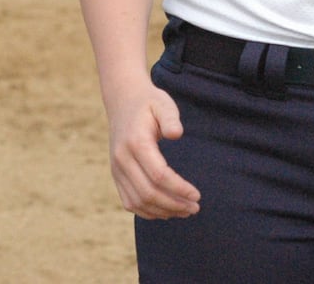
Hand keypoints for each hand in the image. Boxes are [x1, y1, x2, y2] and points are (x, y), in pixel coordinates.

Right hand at [107, 83, 200, 219]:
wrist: (123, 102)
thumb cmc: (149, 103)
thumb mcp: (162, 103)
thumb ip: (170, 117)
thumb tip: (177, 134)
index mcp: (136, 143)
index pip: (158, 175)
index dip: (178, 188)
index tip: (197, 195)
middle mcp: (122, 160)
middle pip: (148, 193)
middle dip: (173, 204)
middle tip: (195, 208)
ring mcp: (117, 170)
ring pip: (138, 202)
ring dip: (162, 211)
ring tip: (185, 211)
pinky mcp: (116, 176)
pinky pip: (129, 202)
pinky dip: (147, 211)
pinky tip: (166, 211)